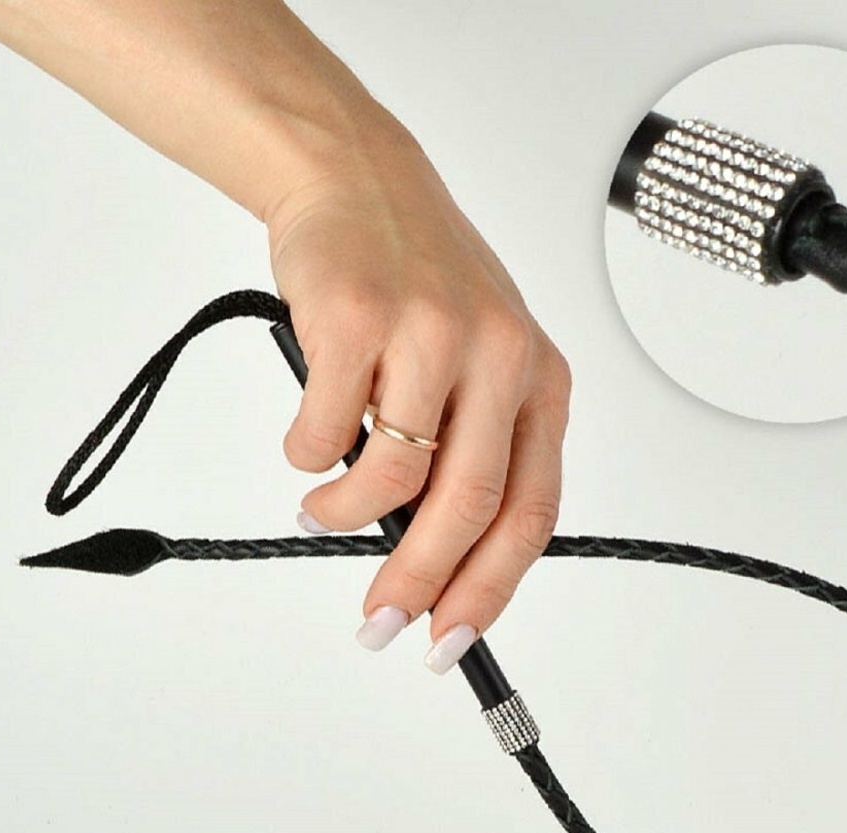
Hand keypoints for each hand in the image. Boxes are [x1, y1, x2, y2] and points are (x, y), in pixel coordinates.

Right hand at [266, 121, 570, 670]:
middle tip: (379, 621)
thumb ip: (474, 450)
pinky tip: (306, 447)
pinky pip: (327, 431)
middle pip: (469, 507)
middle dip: (419, 582)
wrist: (358, 178)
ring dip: (347, 515)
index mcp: (541, 380)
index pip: (532, 511)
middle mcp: (501, 356)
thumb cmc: (419, 282)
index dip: (491, 589)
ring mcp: (433, 332)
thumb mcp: (479, 361)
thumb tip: (438, 563)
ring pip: (396, 475)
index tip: (452, 639)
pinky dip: (308, 458)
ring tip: (322, 510)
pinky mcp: (360, 315)